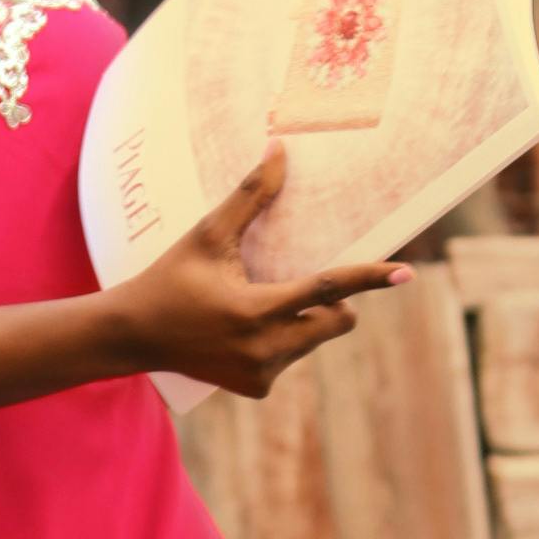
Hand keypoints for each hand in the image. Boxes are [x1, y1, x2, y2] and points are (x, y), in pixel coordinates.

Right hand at [106, 142, 411, 398]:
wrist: (134, 336)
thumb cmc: (170, 278)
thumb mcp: (208, 235)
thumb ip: (250, 197)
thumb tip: (279, 150)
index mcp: (254, 310)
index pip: (326, 289)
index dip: (368, 278)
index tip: (405, 273)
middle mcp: (264, 349)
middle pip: (337, 321)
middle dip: (334, 302)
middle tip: (299, 284)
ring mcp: (262, 373)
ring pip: (315, 339)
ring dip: (304, 319)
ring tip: (252, 307)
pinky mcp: (257, 388)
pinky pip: (293, 356)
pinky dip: (282, 340)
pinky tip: (241, 332)